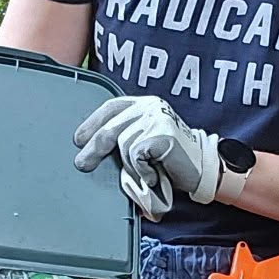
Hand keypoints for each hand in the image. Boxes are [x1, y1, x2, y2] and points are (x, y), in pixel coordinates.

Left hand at [73, 96, 224, 211]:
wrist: (201, 168)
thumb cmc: (170, 159)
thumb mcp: (144, 142)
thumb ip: (125, 136)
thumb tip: (90, 148)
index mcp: (144, 105)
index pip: (111, 108)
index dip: (91, 123)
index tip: (78, 139)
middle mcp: (150, 107)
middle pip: (110, 127)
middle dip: (93, 149)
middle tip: (82, 164)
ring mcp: (157, 118)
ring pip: (123, 144)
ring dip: (129, 166)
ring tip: (143, 173)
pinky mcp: (162, 133)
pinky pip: (136, 155)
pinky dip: (141, 170)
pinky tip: (153, 174)